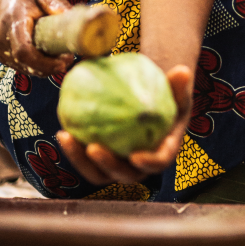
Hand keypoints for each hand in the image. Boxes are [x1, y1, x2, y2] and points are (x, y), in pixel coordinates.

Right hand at [0, 0, 73, 79]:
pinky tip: (50, 56)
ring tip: (62, 55)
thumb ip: (57, 5)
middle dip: (50, 66)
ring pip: (28, 69)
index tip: (64, 61)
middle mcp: (4, 40)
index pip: (24, 50)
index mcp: (14, 22)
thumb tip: (78, 18)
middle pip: (26, 63)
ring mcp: (3, 52)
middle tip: (69, 58)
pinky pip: (26, 68)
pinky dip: (40, 66)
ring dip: (48, 67)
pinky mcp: (6, 58)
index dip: (44, 62)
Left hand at [56, 65, 192, 185]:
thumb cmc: (167, 97)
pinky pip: (86, 159)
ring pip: (98, 173)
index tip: (136, 156)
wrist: (150, 106)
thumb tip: (182, 71)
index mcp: (163, 153)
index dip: (148, 163)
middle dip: (106, 165)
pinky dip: (75, 149)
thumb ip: (179, 84)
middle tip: (93, 148)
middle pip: (124, 174)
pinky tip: (62, 132)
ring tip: (67, 138)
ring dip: (80, 160)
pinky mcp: (102, 162)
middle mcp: (141, 166)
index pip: (158, 163)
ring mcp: (119, 167)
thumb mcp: (176, 89)